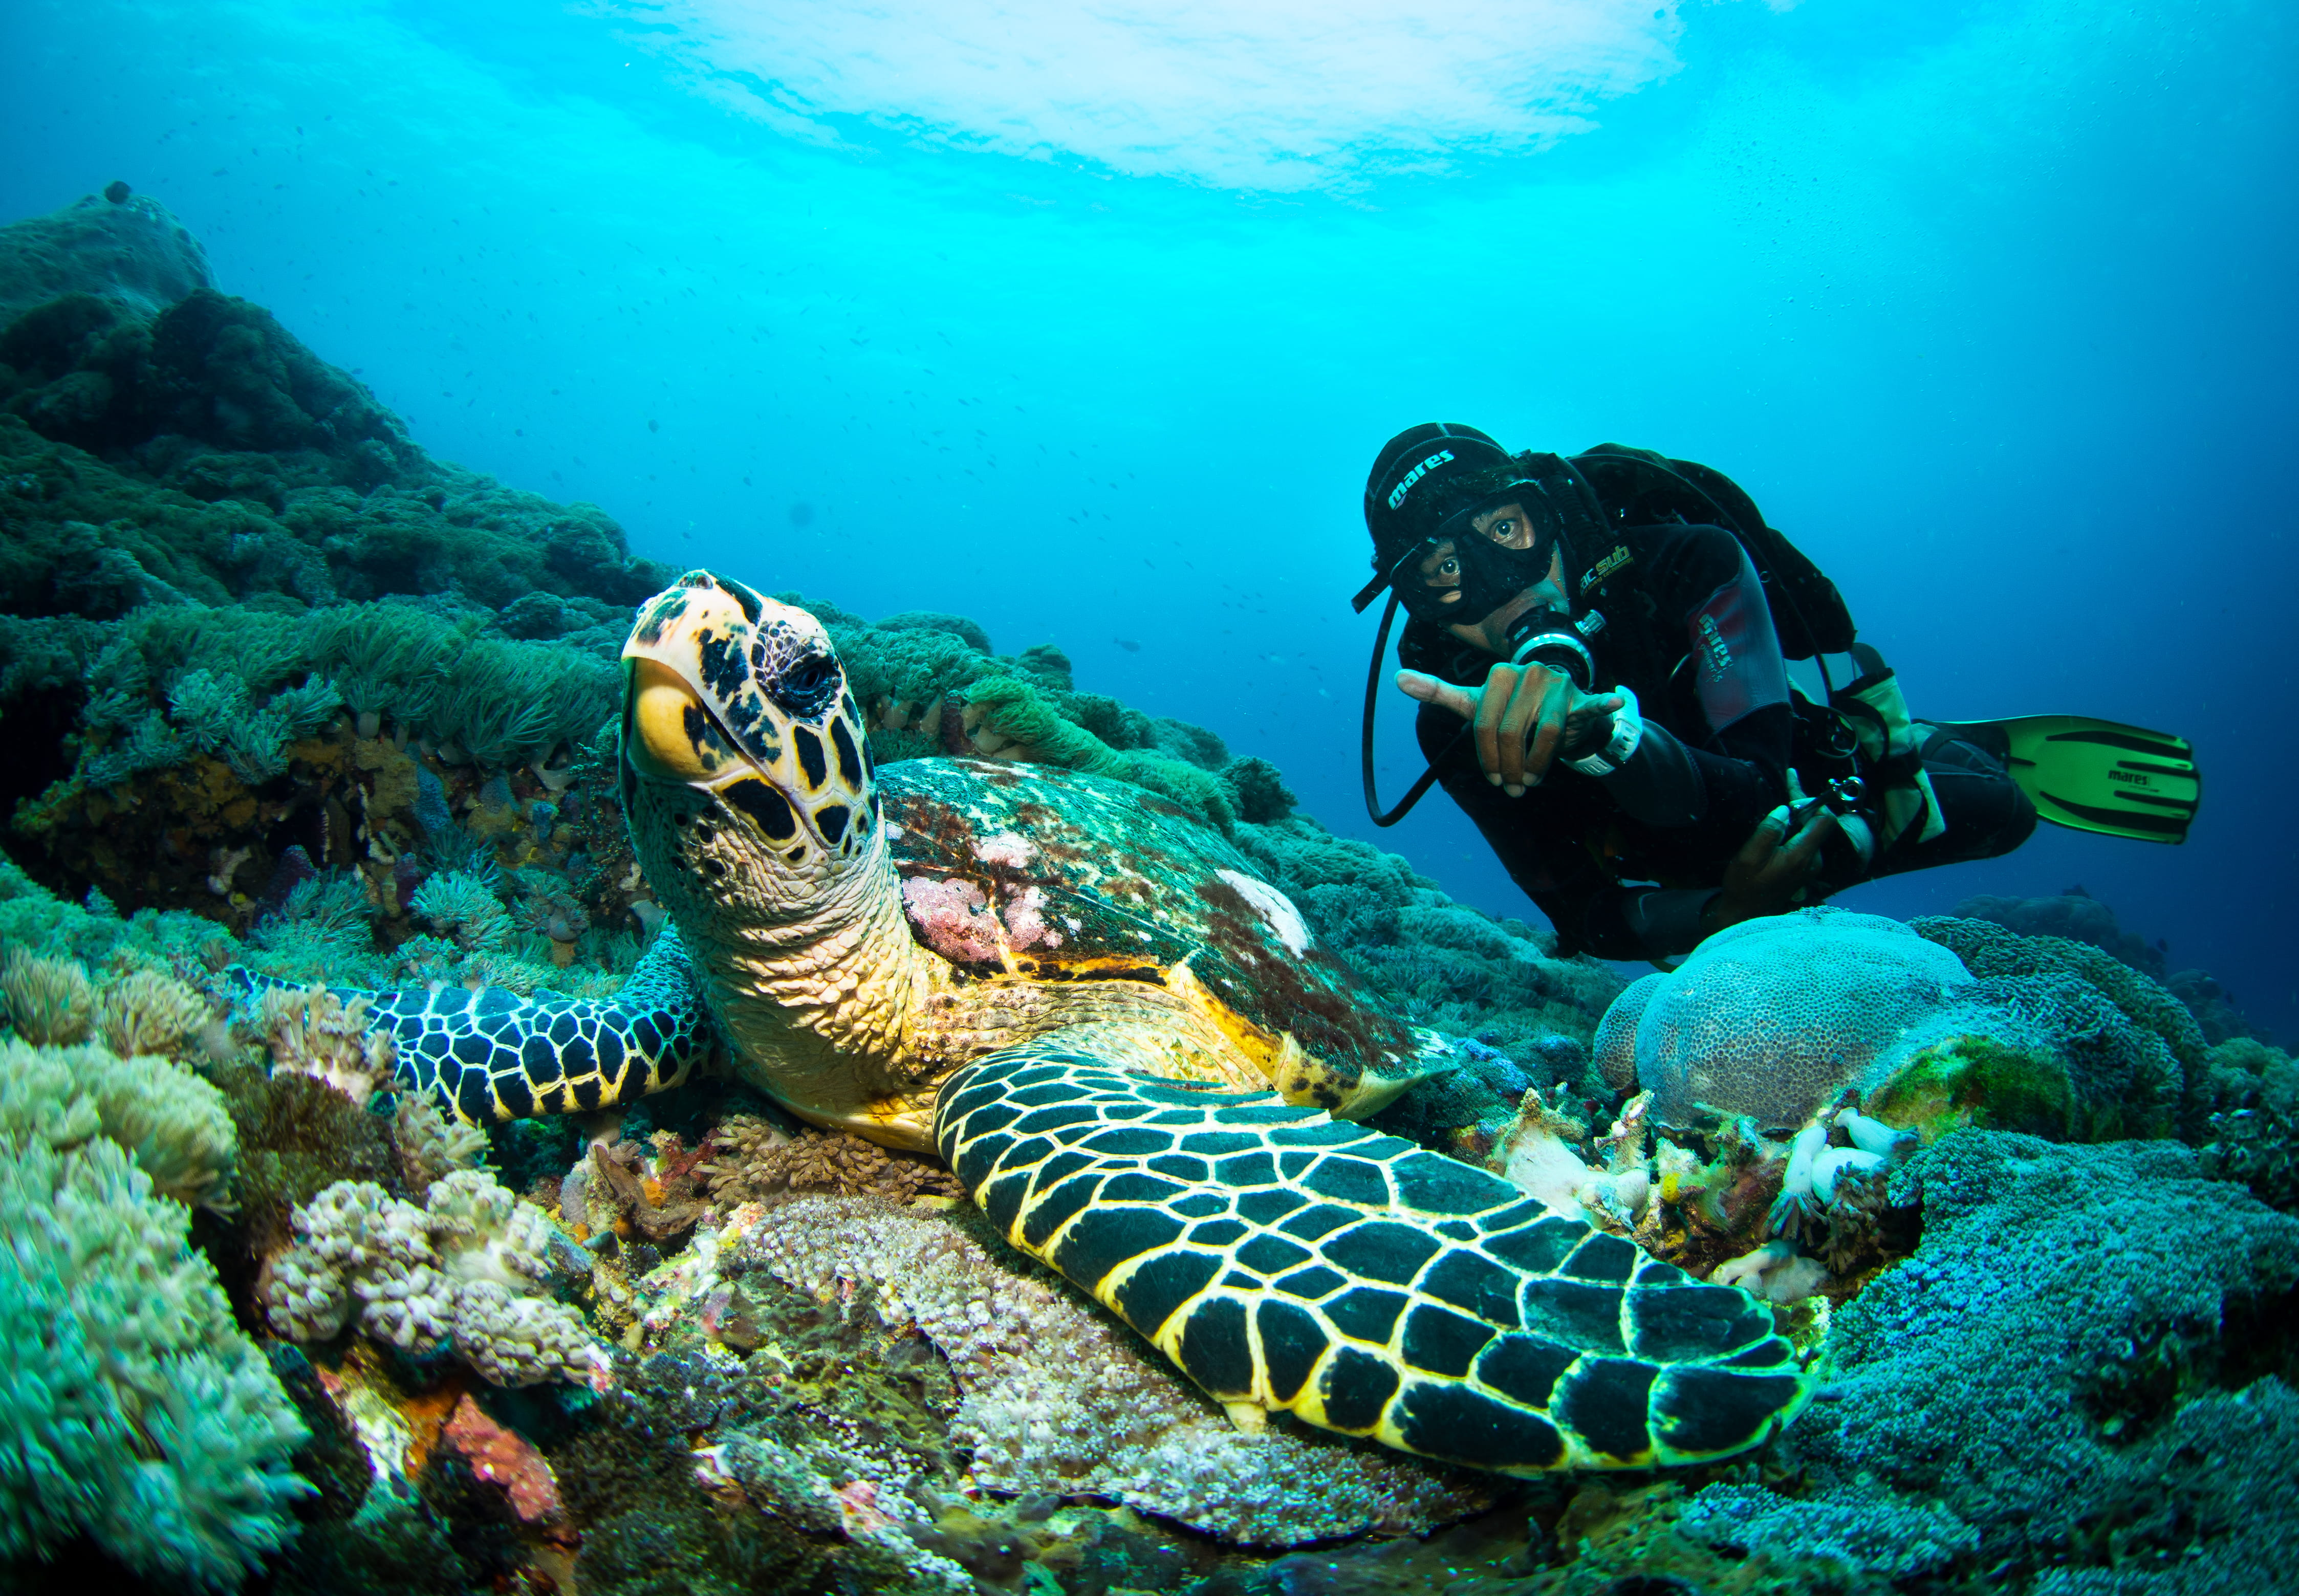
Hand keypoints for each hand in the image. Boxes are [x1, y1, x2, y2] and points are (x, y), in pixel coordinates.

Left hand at [1396, 664, 1623, 795]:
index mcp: (1498, 674)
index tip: (1495, 779)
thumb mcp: (1474, 700)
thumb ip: (1438, 691)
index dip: (1488, 758)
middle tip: (1514, 789)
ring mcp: (1557, 684)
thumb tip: (1397, 677)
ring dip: (1538, 765)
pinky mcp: (1582, 696)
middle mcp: (1527, 673)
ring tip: (1532, 782)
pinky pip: (1592, 702)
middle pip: (1513, 733)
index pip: (1485, 724)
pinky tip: (1610, 701)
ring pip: (1546, 733)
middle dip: (1512, 767)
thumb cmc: (1508, 706)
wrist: (1553, 700)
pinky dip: (1602, 703)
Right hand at [1702, 805, 1836, 935]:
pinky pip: (1806, 842)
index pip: (1825, 820)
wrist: (1745, 913)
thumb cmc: (1744, 886)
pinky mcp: (1805, 869)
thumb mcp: (1750, 856)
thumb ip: (1769, 831)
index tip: (1794, 792)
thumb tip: (1785, 810)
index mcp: (1801, 855)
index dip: (1813, 801)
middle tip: (1790, 784)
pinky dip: (1797, 829)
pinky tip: (1782, 826)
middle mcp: (1812, 861)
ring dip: (1800, 817)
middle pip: (1819, 824)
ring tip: (1784, 805)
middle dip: (1805, 804)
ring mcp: (1810, 866)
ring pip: (1812, 832)